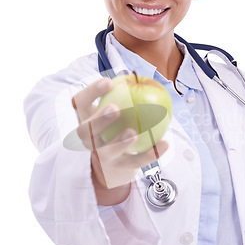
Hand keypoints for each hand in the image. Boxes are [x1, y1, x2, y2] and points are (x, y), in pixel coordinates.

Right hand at [71, 77, 168, 191]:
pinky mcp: (119, 168)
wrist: (113, 165)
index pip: (80, 103)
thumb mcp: (114, 112)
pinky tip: (164, 144)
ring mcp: (102, 156)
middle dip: (99, 119)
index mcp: (85, 119)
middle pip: (86, 130)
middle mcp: (89, 139)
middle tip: (115, 108)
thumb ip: (124, 96)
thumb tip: (144, 76)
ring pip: (107, 151)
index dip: (91, 92)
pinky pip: (136, 161)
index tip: (109, 82)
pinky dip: (151, 154)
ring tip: (133, 133)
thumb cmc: (115, 128)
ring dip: (119, 142)